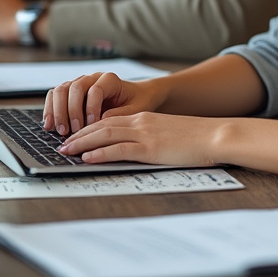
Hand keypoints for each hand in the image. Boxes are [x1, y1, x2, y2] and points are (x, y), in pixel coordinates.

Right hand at [43, 73, 165, 136]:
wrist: (135, 95)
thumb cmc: (137, 102)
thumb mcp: (137, 109)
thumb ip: (121, 114)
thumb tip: (100, 120)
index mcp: (109, 79)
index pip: (95, 90)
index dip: (91, 108)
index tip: (92, 124)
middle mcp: (92, 78)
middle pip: (74, 88)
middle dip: (71, 111)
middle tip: (71, 132)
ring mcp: (79, 83)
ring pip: (60, 90)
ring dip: (57, 111)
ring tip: (61, 131)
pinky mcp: (70, 92)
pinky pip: (54, 95)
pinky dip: (49, 109)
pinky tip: (49, 125)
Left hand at [58, 112, 220, 167]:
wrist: (214, 135)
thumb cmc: (195, 138)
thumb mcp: (167, 133)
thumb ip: (149, 137)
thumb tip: (134, 149)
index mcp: (144, 118)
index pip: (109, 121)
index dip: (88, 129)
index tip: (74, 137)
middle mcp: (140, 122)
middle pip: (101, 125)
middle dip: (79, 135)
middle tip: (62, 144)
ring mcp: (145, 134)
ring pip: (105, 135)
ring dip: (82, 143)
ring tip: (67, 150)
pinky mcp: (151, 148)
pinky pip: (119, 149)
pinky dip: (100, 153)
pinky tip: (88, 158)